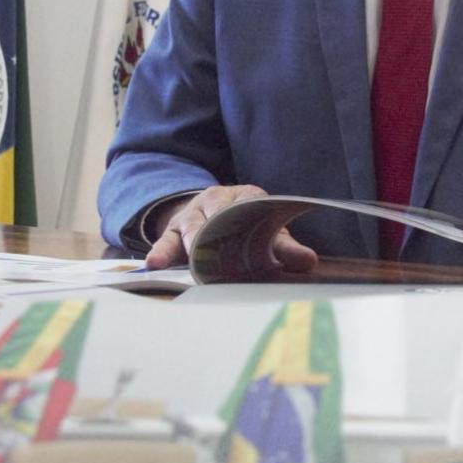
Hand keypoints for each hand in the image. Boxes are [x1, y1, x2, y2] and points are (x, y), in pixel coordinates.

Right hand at [144, 185, 317, 273]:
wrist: (213, 213)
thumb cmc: (246, 225)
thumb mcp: (267, 232)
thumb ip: (285, 247)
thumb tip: (308, 261)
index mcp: (245, 196)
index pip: (250, 210)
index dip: (252, 225)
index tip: (259, 241)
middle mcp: (216, 199)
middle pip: (218, 218)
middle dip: (221, 238)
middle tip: (225, 260)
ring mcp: (192, 214)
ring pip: (191, 228)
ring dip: (194, 246)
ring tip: (197, 265)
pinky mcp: (173, 230)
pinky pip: (165, 240)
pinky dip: (161, 252)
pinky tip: (155, 263)